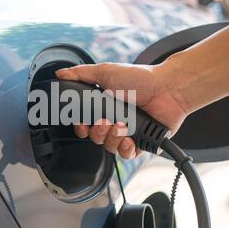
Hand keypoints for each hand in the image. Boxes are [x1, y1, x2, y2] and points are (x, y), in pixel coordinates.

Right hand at [56, 63, 187, 158]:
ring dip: (113, 137)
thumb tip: (61, 73)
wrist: (167, 89)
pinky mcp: (141, 144)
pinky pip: (126, 155)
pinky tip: (129, 138)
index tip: (83, 124)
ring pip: (109, 147)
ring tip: (123, 125)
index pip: (85, 125)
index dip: (81, 128)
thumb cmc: (140, 79)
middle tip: (105, 121)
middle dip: (97, 132)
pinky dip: (126, 148)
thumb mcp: (106, 72)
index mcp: (104, 108)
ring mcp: (127, 134)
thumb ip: (81, 74)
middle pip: (95, 138)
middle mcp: (114, 122)